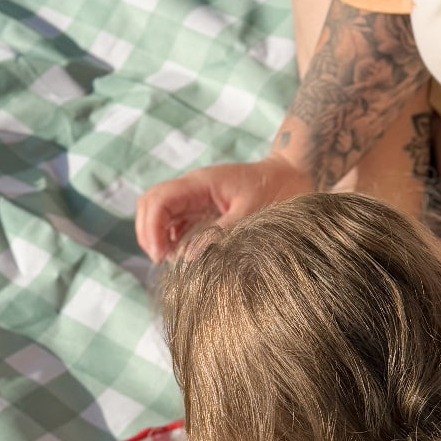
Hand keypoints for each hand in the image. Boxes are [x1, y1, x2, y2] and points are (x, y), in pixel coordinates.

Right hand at [135, 158, 310, 262]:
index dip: (151, 229)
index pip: (158, 200)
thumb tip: (190, 258)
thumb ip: (221, 234)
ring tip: (171, 263)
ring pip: (160, 216)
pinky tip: (182, 259)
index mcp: (200, 183)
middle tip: (161, 262)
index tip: (160, 256)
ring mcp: (195, 199)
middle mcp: (192, 189)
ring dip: (159, 239)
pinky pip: (177, 225)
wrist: (292, 176)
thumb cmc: (276, 190)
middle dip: (148, 234)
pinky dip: (174, 242)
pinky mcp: (202, 211)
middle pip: (150, 205)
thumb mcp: (252, 214)